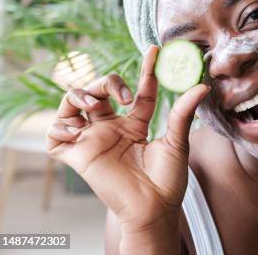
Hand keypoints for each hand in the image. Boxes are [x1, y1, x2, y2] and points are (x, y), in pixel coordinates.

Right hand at [47, 45, 209, 232]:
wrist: (155, 208)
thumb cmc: (167, 180)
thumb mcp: (177, 141)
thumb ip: (184, 112)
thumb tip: (202, 86)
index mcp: (135, 124)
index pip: (137, 90)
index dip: (146, 69)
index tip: (155, 49)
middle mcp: (112, 128)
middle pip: (99, 90)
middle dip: (106, 82)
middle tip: (122, 97)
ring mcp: (93, 140)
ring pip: (71, 106)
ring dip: (78, 95)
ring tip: (93, 104)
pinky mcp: (78, 156)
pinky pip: (54, 138)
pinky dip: (58, 127)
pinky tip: (76, 129)